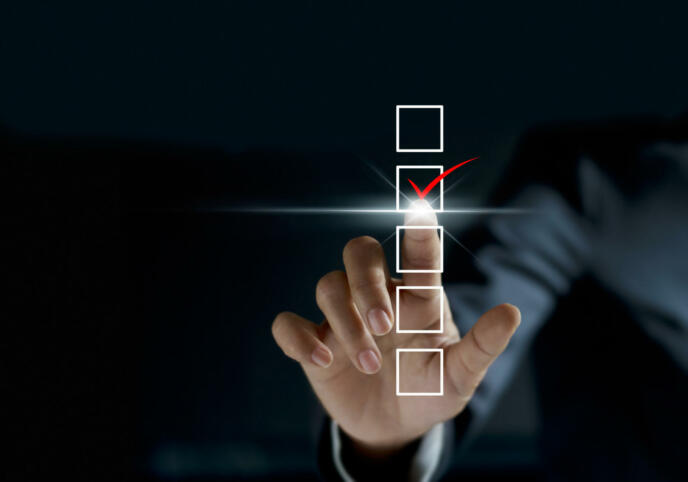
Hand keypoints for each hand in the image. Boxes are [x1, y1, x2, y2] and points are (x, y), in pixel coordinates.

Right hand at [272, 202, 519, 453]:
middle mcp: (377, 296)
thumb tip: (512, 312)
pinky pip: (288, 324)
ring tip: (370, 364)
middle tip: (383, 325)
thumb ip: (482, 347)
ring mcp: (341, 317)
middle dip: (366, 282)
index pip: (417, 254)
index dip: (418, 233)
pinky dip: (298, 338)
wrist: (395, 427)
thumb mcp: (458, 377)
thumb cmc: (430, 391)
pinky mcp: (314, 343)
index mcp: (417, 297)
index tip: (420, 210)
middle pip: (359, 252)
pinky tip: (320, 361)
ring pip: (327, 286)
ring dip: (345, 322)